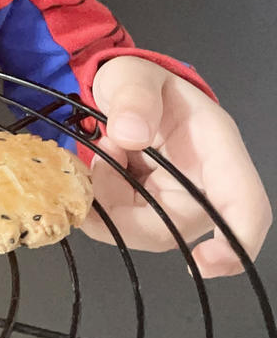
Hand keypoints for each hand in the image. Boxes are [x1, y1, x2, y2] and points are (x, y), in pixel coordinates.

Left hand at [82, 56, 270, 277]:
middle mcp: (204, 183)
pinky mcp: (151, 207)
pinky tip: (100, 165)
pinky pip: (124, 221)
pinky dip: (101, 200)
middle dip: (125, 213)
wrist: (122, 90)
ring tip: (104, 150)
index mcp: (217, 149)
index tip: (203, 263)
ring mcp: (177, 198)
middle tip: (92, 173)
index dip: (234, 243)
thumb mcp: (133, 74)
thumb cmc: (141, 82)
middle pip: (176, 228)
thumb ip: (134, 96)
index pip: (245, 206)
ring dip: (108, 199)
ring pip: (142, 228)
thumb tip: (130, 135)